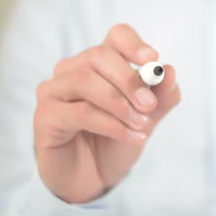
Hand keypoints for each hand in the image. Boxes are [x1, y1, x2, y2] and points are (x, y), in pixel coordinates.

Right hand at [33, 24, 180, 202]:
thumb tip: (170, 71)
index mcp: (100, 63)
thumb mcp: (146, 119)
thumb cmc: (115, 141)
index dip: (133, 43)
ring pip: (84, 80)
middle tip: (149, 105)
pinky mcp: (45, 116)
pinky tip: (129, 136)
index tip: (153, 59)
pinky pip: (78, 111)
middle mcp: (72, 70)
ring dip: (119, 103)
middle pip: (99, 55)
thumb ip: (160, 97)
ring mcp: (54, 91)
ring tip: (141, 125)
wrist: (93, 179)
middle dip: (129, 80)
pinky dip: (110, 124)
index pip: (116, 36)